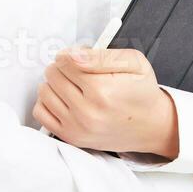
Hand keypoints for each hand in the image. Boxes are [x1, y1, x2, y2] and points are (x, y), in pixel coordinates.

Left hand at [33, 46, 178, 157]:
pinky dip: (47, 102)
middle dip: (63, 67)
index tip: (82, 58)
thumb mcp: (133, 62)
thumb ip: (101, 55)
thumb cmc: (142, 92)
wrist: (151, 126)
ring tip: (72, 85)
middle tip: (79, 71)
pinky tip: (63, 99)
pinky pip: (40, 113)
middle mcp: (87, 111)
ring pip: (44, 91)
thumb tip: (72, 55)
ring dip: (54, 84)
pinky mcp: (71, 137)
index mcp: (102, 90)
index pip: (65, 61)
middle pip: (52, 74)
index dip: (72, 54)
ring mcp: (77, 127)